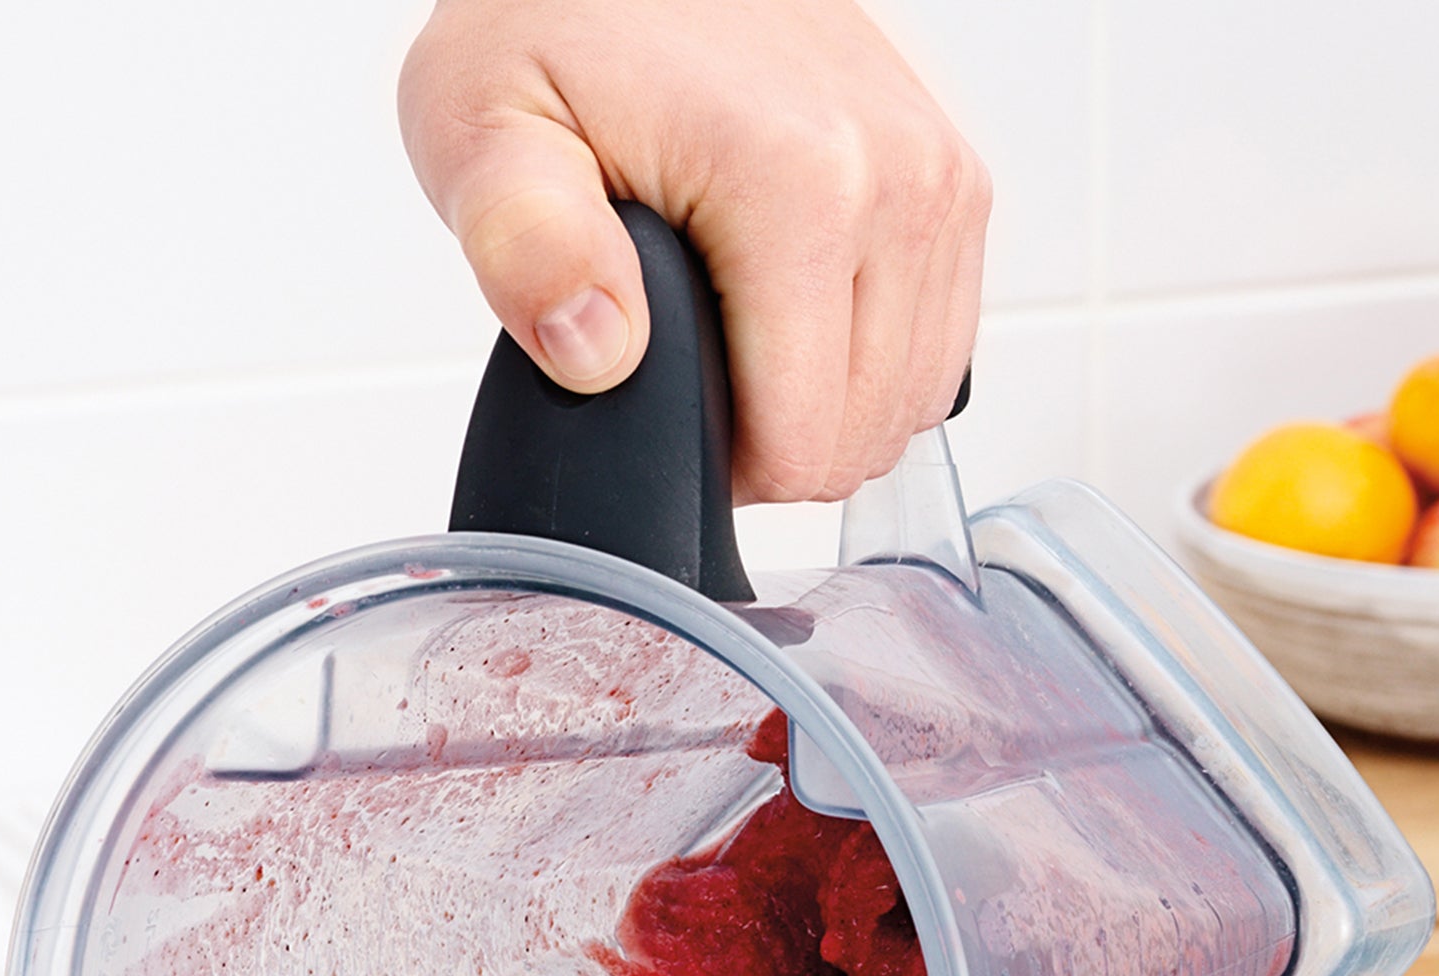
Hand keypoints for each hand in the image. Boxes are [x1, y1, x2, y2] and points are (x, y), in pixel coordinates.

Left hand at [400, 0, 989, 503]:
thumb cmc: (552, 22)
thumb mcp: (484, 127)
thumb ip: (525, 245)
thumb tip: (595, 352)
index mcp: (800, 184)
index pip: (799, 445)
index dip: (716, 468)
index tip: (656, 405)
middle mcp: (900, 177)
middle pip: (861, 437)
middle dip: (770, 445)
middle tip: (682, 369)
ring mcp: (942, 175)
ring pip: (908, 403)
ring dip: (820, 406)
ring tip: (731, 340)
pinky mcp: (954, 178)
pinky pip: (937, 345)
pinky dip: (865, 362)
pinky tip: (789, 321)